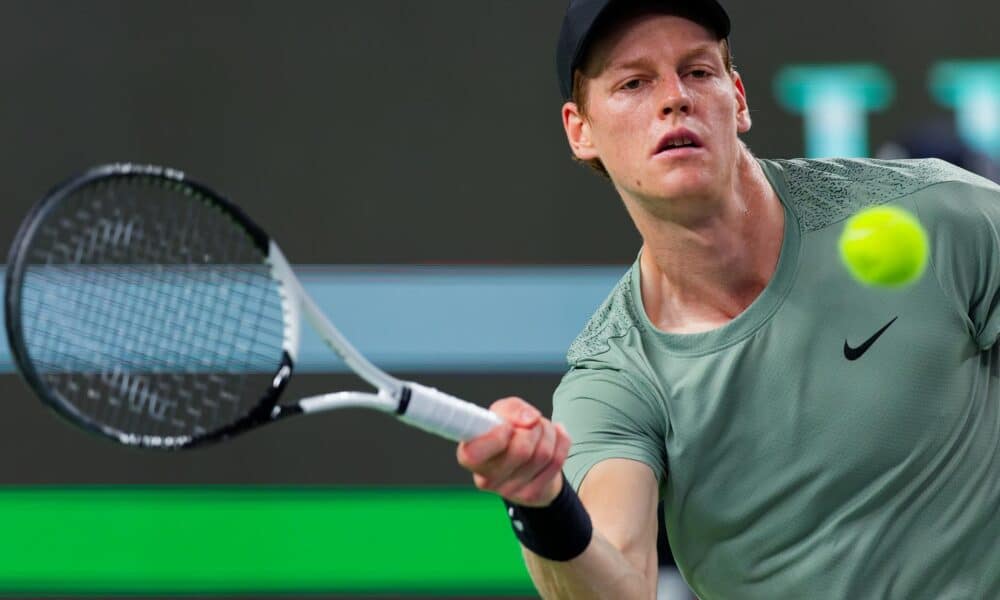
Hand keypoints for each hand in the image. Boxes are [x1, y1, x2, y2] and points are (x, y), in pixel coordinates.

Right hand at [456, 397, 571, 506]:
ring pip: (543, 454)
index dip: (495, 437)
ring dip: (548, 432)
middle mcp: (486, 478)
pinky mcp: (532, 494)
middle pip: (520, 450)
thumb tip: (529, 419)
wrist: (525, 463)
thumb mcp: (502, 413)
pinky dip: (561, 442)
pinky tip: (554, 438)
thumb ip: (512, 409)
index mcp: (470, 456)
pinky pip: (557, 462)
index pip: (475, 453)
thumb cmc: (507, 434)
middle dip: (533, 427)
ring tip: (541, 429)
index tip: (507, 427)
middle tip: (531, 423)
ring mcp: (510, 490)